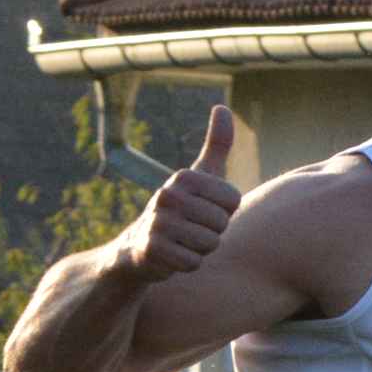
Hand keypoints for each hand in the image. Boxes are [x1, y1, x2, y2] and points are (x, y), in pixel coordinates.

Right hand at [112, 103, 239, 281]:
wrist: (138, 248)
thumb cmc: (180, 209)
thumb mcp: (198, 175)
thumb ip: (216, 144)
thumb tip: (222, 107)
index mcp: (183, 177)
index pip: (233, 201)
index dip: (224, 212)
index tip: (204, 210)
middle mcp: (167, 195)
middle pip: (221, 225)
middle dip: (211, 234)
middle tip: (190, 229)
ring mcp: (157, 223)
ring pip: (209, 245)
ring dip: (200, 250)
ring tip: (182, 241)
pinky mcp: (151, 250)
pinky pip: (192, 263)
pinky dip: (186, 265)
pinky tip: (172, 256)